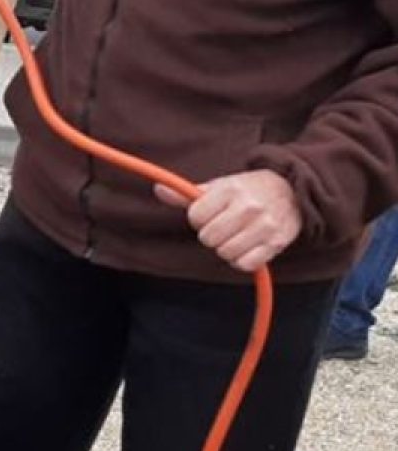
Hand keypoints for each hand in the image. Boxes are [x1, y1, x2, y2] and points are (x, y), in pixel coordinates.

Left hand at [154, 170, 301, 271]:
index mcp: (232, 189)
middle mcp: (250, 207)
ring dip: (225, 248)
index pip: (196, 216)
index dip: (198, 219)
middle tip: (222, 226)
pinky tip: (245, 248)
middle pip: (209, 238)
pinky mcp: (276, 244)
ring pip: (225, 253)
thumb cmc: (247, 190)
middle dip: (211, 235)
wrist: (292, 191)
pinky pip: (244, 264)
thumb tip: (159, 190)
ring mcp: (265, 226)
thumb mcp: (219, 186)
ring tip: (235, 236)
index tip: (208, 215)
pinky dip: (241, 260)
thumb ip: (187, 193)